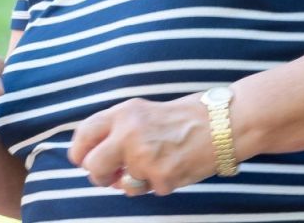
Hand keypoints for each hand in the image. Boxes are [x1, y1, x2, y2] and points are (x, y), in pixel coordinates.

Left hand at [68, 95, 218, 196]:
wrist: (224, 122)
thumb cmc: (187, 116)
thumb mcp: (146, 112)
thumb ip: (119, 130)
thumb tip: (96, 160)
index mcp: (124, 113)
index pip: (84, 134)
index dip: (79, 152)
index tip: (82, 160)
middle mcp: (129, 133)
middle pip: (93, 166)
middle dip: (100, 176)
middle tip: (113, 176)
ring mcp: (144, 157)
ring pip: (122, 185)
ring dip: (136, 182)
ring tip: (159, 164)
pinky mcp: (161, 177)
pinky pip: (149, 191)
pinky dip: (160, 184)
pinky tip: (176, 167)